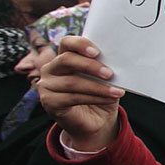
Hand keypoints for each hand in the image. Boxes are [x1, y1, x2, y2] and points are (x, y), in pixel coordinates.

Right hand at [37, 36, 124, 150]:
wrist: (95, 121)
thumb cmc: (99, 94)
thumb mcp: (103, 78)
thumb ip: (104, 66)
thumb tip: (118, 60)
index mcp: (64, 57)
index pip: (67, 42)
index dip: (80, 44)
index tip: (97, 52)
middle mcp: (51, 69)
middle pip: (66, 60)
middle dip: (90, 66)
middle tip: (110, 74)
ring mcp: (47, 85)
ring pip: (72, 82)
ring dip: (98, 87)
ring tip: (117, 92)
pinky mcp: (49, 102)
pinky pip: (73, 98)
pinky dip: (94, 98)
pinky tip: (108, 99)